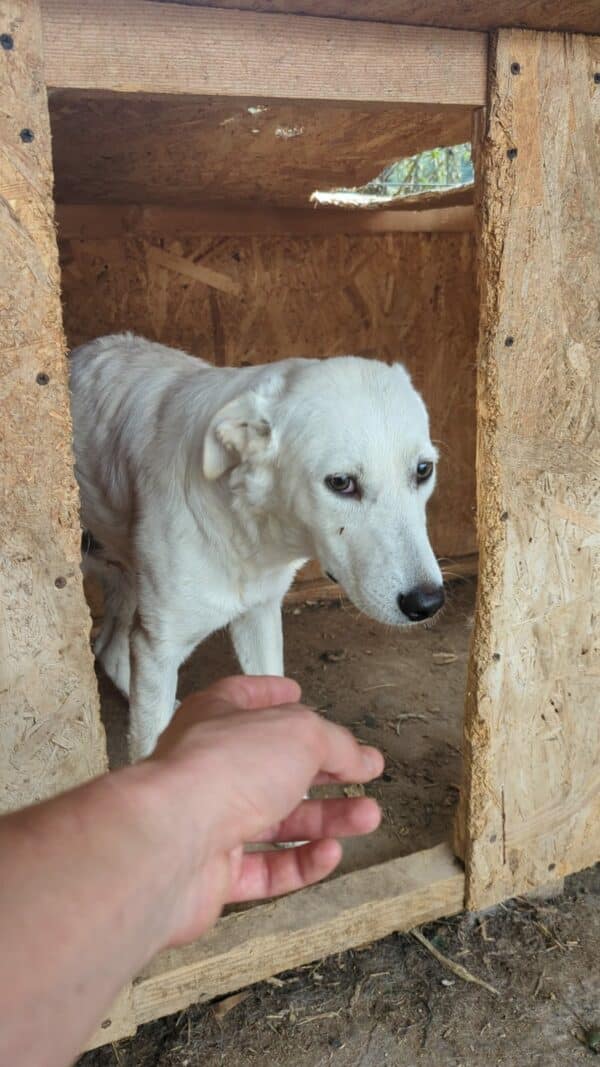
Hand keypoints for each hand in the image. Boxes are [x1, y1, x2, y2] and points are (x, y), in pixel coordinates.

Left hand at [149, 676, 383, 946]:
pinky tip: (331, 853)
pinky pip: (265, 870)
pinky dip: (300, 862)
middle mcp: (210, 767)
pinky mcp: (213, 875)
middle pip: (273, 767)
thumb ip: (336, 744)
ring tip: (368, 816)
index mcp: (217, 718)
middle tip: (363, 775)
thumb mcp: (300, 734)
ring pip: (275, 821)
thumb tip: (362, 758)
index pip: (246, 698)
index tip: (299, 694)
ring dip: (324, 819)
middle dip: (324, 772)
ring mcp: (209, 822)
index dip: (273, 695)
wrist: (172, 842)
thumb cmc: (225, 768)